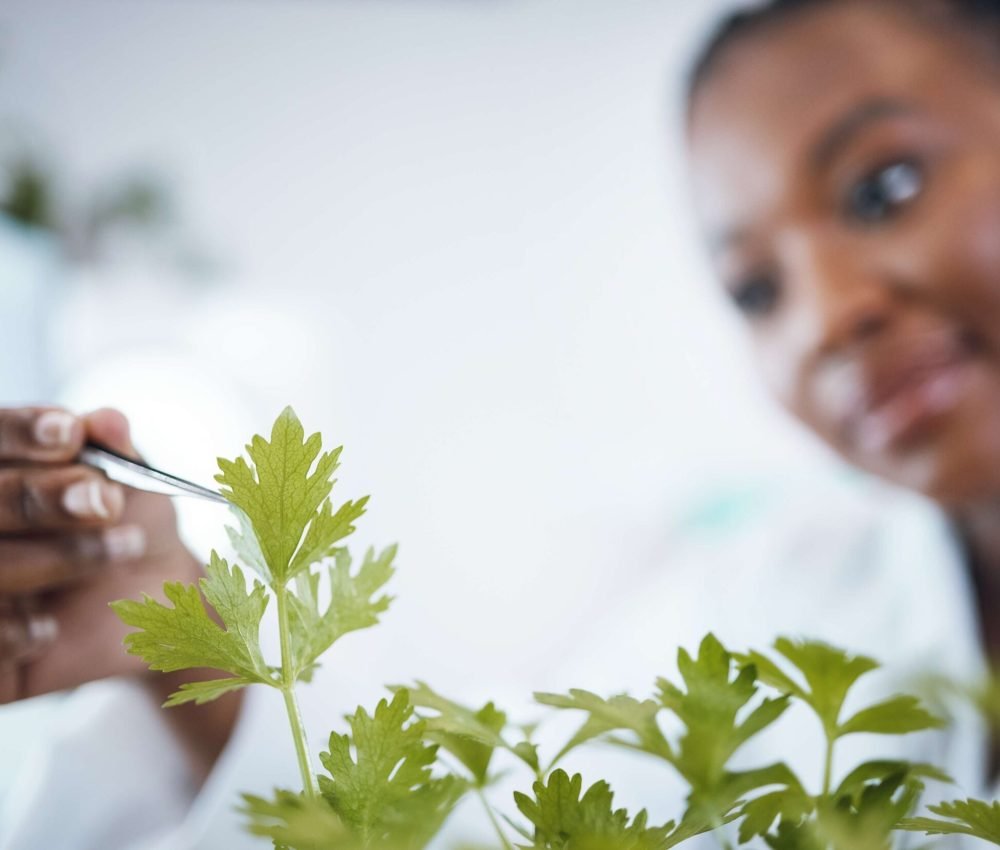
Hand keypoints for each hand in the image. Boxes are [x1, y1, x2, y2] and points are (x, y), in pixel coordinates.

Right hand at [0, 406, 239, 778]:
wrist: (160, 604)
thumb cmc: (133, 525)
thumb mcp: (133, 484)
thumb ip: (115, 452)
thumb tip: (108, 422)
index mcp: (2, 468)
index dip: (22, 432)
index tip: (70, 433)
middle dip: (42, 497)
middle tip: (105, 499)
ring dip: (53, 558)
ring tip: (124, 548)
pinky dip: (11, 631)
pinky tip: (48, 631)